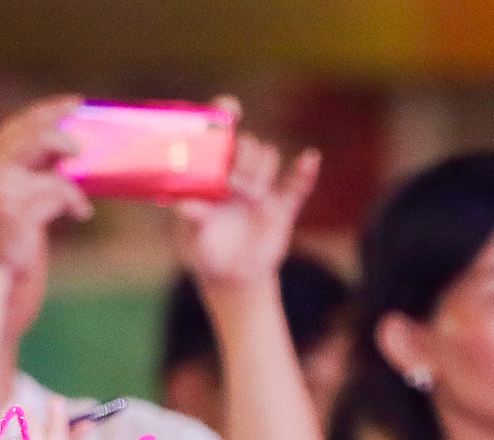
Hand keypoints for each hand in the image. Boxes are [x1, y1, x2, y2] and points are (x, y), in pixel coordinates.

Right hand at [0, 95, 90, 275]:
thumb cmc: (0, 233)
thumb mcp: (8, 193)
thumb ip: (28, 170)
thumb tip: (66, 150)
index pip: (16, 125)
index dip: (47, 110)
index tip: (73, 102)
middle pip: (29, 126)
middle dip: (57, 114)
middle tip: (81, 115)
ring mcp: (1, 185)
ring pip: (42, 145)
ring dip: (65, 146)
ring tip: (80, 158)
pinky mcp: (16, 206)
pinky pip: (58, 188)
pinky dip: (75, 199)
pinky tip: (82, 212)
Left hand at [173, 116, 319, 294]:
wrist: (232, 279)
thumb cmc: (205, 254)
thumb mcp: (193, 240)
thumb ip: (191, 220)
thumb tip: (184, 205)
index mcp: (212, 175)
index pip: (220, 136)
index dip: (225, 115)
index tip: (229, 106)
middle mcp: (236, 175)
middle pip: (246, 144)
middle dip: (242, 154)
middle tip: (232, 182)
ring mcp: (260, 190)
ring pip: (268, 157)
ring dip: (261, 168)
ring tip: (252, 193)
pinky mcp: (281, 209)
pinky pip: (297, 186)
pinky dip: (304, 172)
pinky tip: (309, 159)